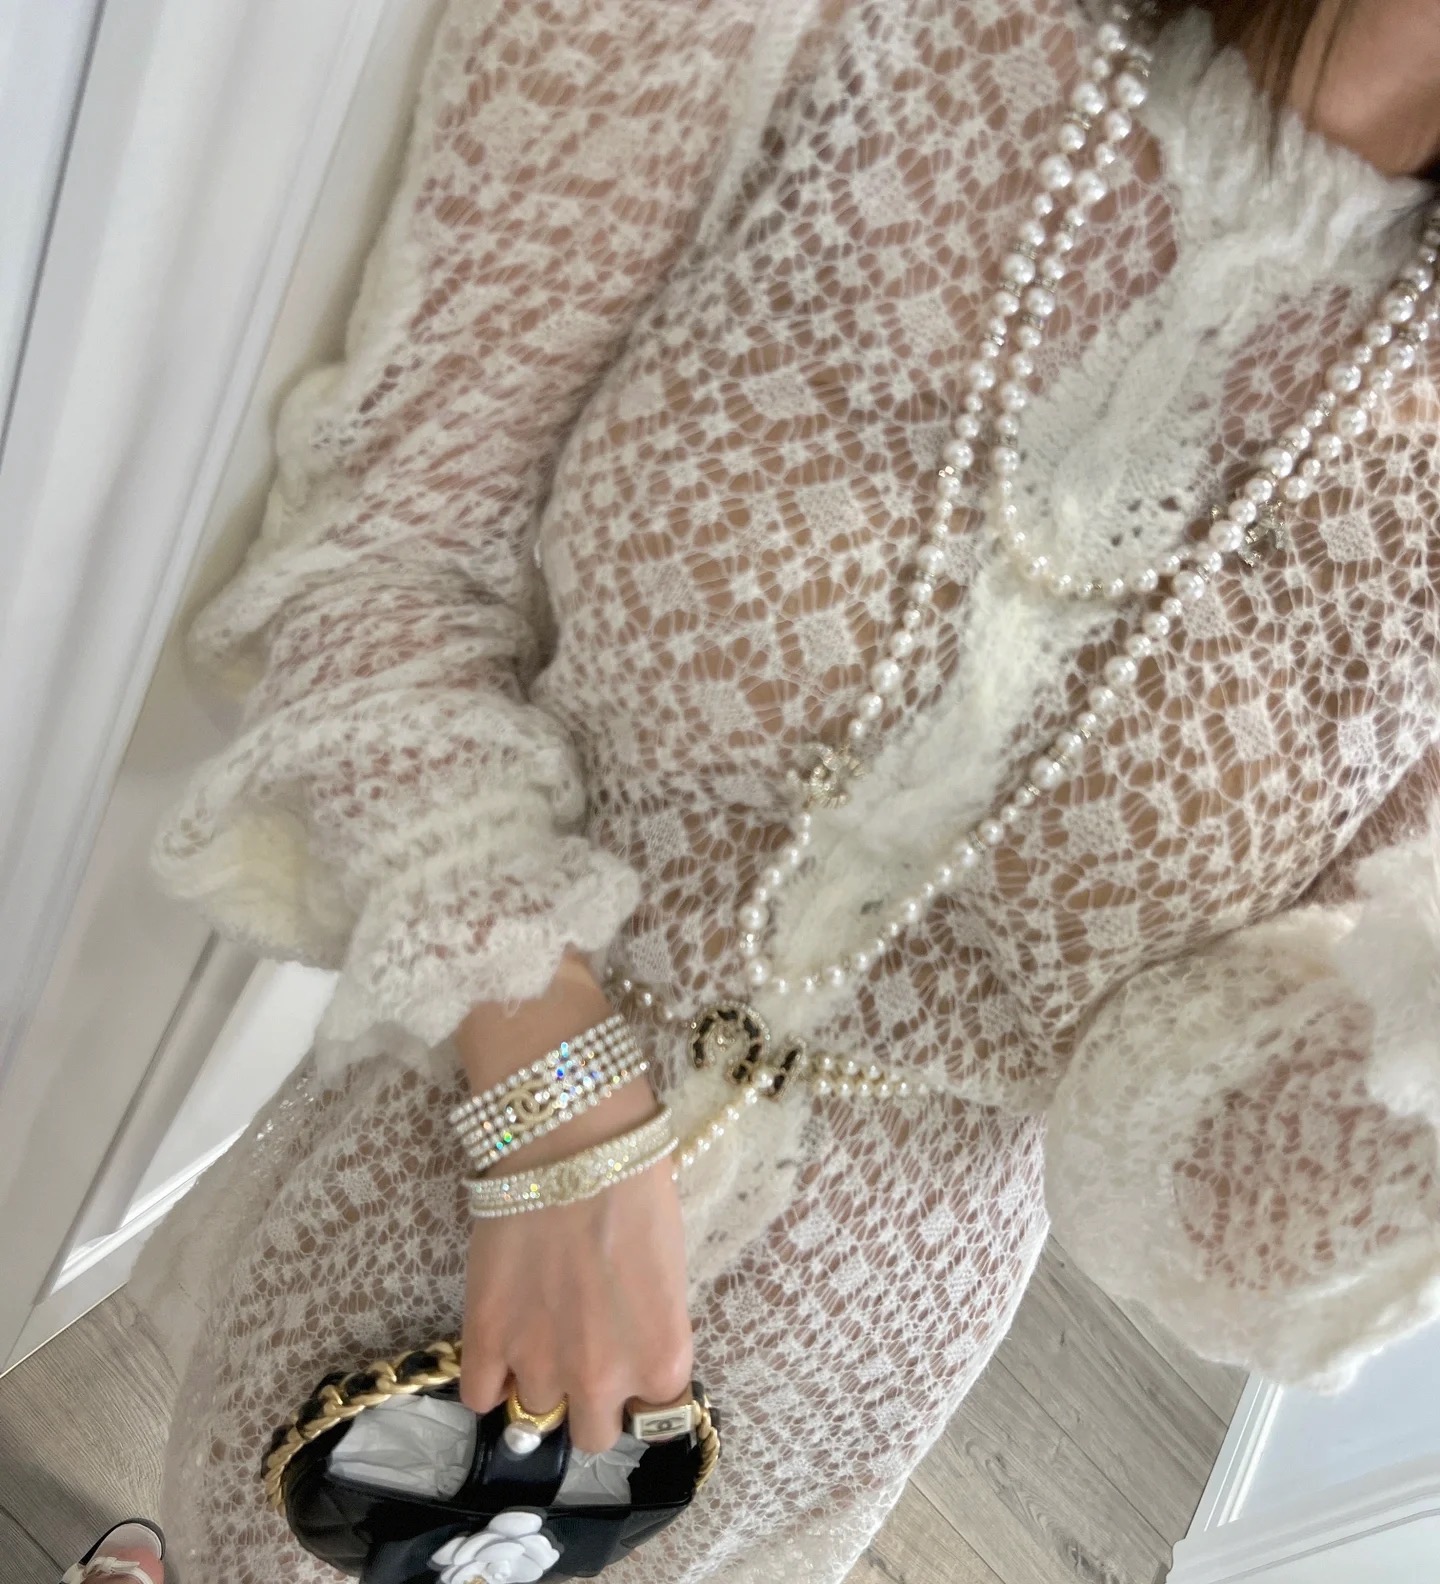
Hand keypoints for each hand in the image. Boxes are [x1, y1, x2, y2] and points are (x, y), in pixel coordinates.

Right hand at [454, 954, 693, 1452]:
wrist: (569, 1139)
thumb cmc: (636, 1180)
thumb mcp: (670, 1264)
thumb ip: (651, 1322)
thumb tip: (630, 1334)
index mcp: (663, 1359)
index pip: (658, 1416)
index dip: (640, 1385)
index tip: (630, 1357)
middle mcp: (605, 1380)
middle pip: (593, 1435)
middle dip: (590, 1399)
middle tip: (583, 1350)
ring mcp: (540, 1365)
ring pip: (537, 1418)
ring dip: (538, 1382)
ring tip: (537, 1333)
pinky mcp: (485, 1340)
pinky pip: (480, 1396)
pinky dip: (489, 1375)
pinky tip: (499, 1341)